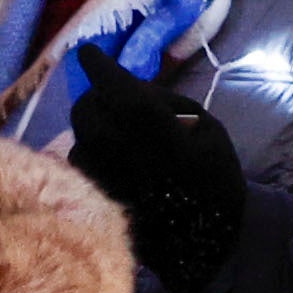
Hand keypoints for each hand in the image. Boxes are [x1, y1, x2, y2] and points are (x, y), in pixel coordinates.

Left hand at [63, 57, 247, 292]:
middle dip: (91, 98)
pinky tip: (106, 156)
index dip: (103, 71)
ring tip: (111, 130)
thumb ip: (164, 102)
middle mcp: (135, 164)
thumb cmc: (214, 175)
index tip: (87, 52)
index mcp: (169, 141)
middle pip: (89, 116)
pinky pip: (79, 170)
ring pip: (78, 142)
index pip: (126, 97)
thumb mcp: (207, 128)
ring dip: (89, 128)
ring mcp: (113, 188)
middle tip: (103, 96)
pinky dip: (88, 154)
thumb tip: (123, 84)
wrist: (210, 240)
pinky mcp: (101, 206)